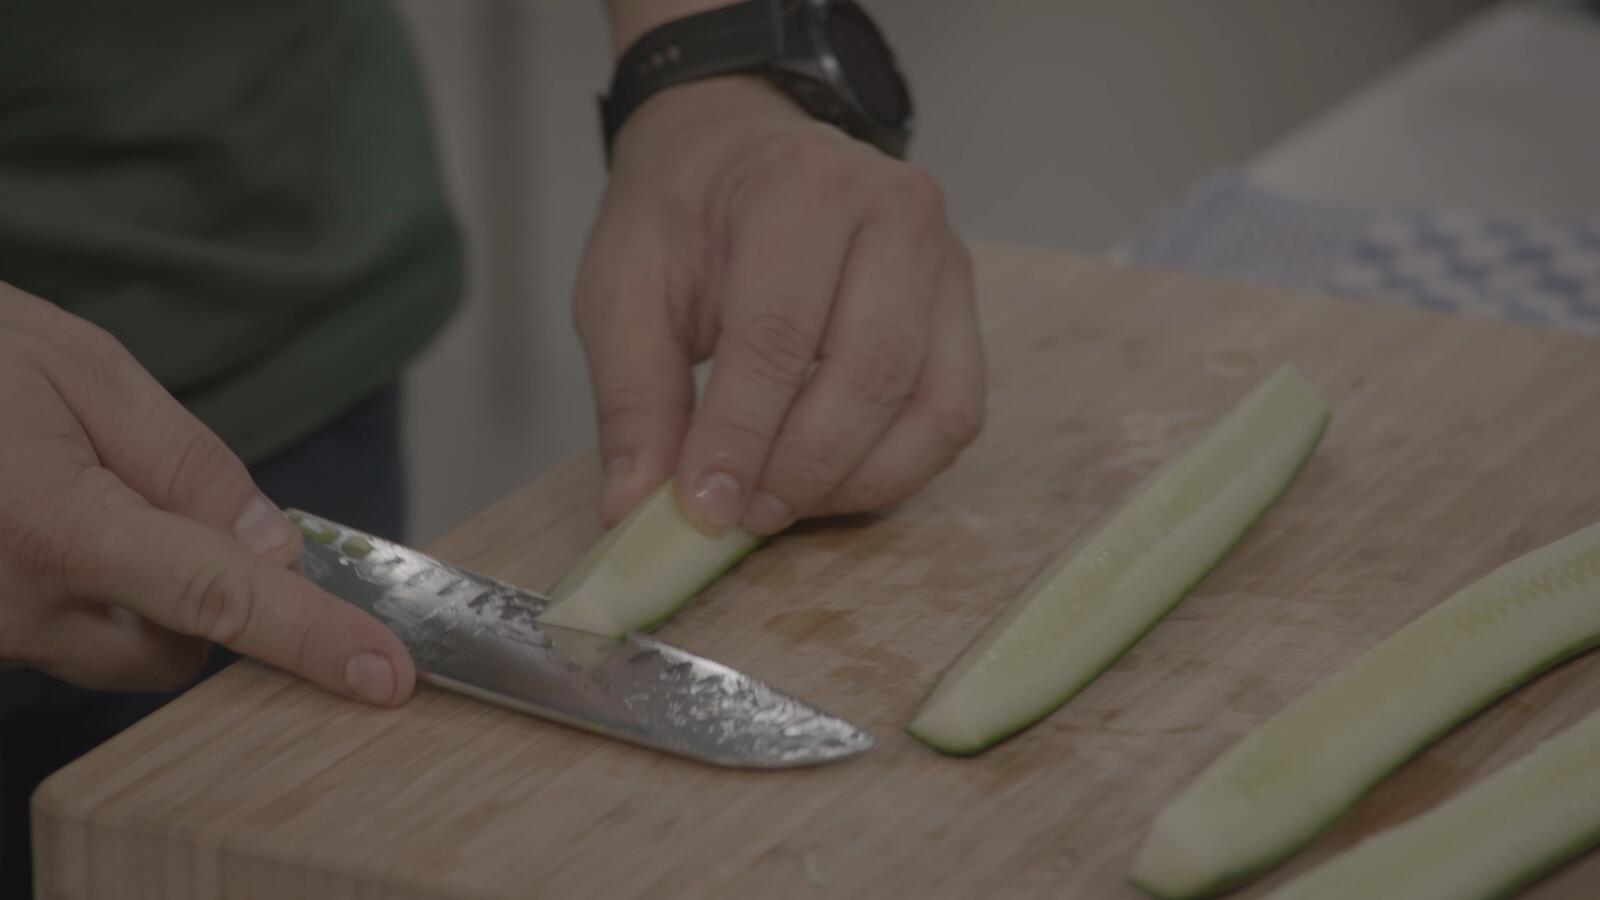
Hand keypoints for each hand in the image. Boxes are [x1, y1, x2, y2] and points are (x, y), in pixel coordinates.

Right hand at [0, 282, 413, 702]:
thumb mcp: (80, 369)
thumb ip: (185, 462)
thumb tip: (272, 547)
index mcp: (55, 526)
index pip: (220, 598)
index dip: (313, 640)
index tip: (385, 676)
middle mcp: (15, 606)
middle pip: (178, 646)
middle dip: (205, 593)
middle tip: (149, 489)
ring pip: (121, 650)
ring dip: (140, 592)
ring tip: (71, 488)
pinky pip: (64, 640)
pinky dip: (88, 594)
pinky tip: (41, 519)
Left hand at [575, 76, 984, 534]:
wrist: (736, 150)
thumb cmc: (683, 212)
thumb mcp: (623, 287)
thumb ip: (634, 396)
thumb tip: (635, 503)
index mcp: (798, 186)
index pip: (779, 334)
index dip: (742, 435)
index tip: (705, 507)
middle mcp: (894, 211)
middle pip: (870, 372)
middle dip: (803, 467)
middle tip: (743, 514)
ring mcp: (943, 258)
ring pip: (932, 405)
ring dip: (856, 478)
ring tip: (782, 502)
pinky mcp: (962, 305)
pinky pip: (955, 412)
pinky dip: (898, 466)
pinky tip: (832, 480)